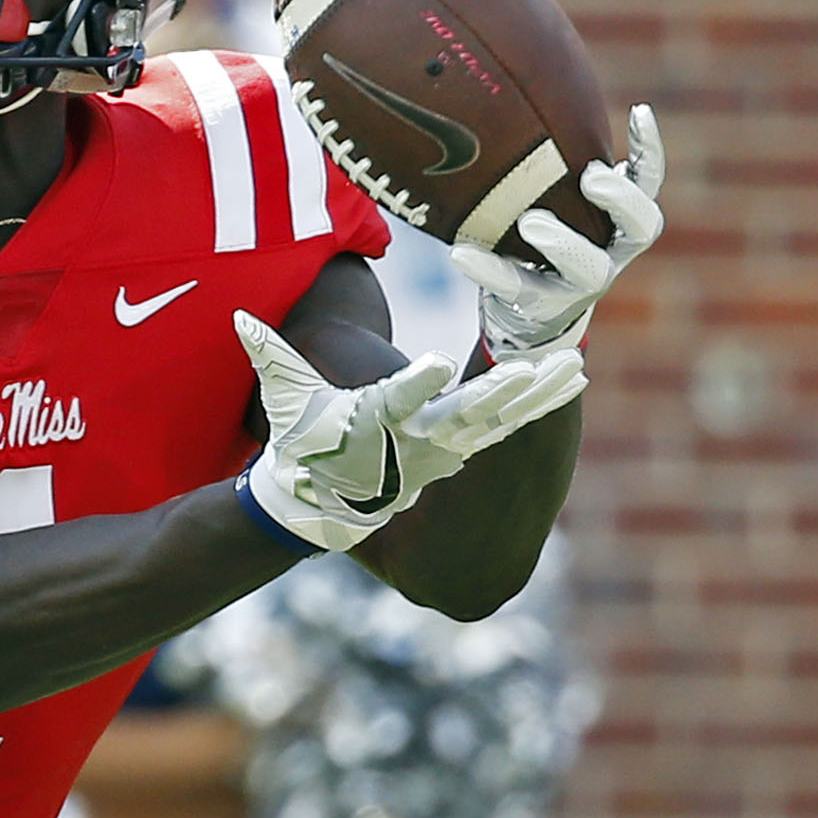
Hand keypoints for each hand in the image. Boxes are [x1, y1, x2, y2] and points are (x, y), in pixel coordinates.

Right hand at [236, 311, 586, 552]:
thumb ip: (271, 354)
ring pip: (500, 421)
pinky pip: (509, 428)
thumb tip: (241, 317)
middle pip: (466, 414)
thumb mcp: (286, 399)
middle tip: (536, 368)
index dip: (415, 383)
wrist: (321, 500)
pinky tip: (570, 381)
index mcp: (373, 420)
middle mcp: (415, 439)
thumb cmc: (303, 441)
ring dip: (538, 395)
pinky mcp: (459, 452)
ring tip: (576, 366)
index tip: (436, 365)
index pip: (395, 400)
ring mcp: (443, 450)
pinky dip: (540, 406)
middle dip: (502, 393)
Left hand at [450, 103, 666, 361]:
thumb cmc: (536, 237)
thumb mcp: (547, 197)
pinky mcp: (541, 306)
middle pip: (642, 227)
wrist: (526, 313)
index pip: (648, 180)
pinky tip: (460, 253)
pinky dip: (489, 270)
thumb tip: (507, 88)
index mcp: (617, 218)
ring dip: (563, 242)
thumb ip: (544, 163)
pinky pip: (519, 288)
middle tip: (591, 176)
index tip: (639, 110)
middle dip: (621, 200)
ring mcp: (580, 283)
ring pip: (590, 267)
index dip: (649, 149)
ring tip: (531, 222)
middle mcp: (610, 249)